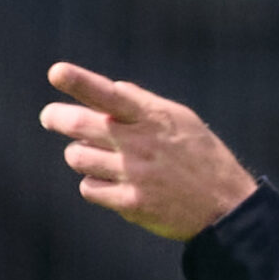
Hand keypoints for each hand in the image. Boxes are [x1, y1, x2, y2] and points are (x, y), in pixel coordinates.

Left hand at [39, 61, 258, 240]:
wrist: (227, 207)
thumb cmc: (203, 157)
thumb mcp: (183, 120)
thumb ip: (145, 103)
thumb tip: (112, 88)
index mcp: (153, 118)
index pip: (110, 95)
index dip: (80, 82)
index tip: (56, 73)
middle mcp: (141, 144)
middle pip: (79, 126)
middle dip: (56, 118)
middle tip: (51, 117)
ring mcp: (134, 175)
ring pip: (77, 158)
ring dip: (80, 155)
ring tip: (96, 157)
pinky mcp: (131, 203)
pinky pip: (89, 189)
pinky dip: (94, 184)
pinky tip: (112, 183)